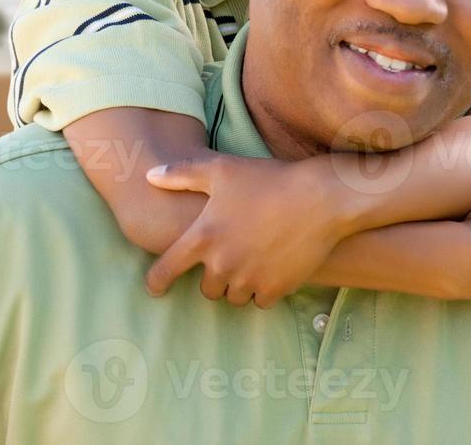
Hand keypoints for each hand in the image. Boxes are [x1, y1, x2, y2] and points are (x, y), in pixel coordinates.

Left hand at [144, 153, 345, 306]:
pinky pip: (260, 301)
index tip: (155, 288)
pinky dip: (263, 289)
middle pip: (206, 289)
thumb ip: (182, 174)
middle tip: (230, 257)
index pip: (165, 271)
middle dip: (214, 277)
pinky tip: (272, 267)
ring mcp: (249, 280)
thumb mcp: (222, 169)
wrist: (321, 197)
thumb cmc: (269, 179)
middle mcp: (222, 264)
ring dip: (239, 284)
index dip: (156, 282)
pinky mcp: (275, 289)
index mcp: (202, 237)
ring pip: (234, 297)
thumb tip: (149, 176)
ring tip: (254, 260)